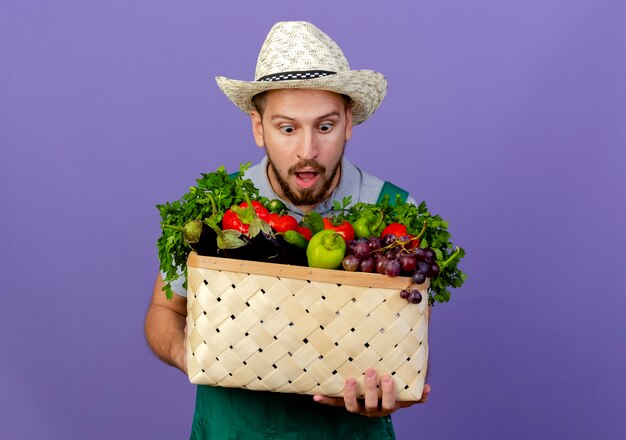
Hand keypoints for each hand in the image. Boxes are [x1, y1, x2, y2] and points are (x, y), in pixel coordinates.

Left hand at [313, 368, 430, 416]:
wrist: (377, 401)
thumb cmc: (393, 394)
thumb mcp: (406, 395)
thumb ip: (416, 394)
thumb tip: (428, 389)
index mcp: (386, 407)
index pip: (388, 403)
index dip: (387, 392)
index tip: (387, 377)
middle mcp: (371, 410)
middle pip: (370, 403)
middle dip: (370, 388)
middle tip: (370, 371)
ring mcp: (357, 407)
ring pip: (352, 406)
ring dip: (349, 394)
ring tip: (350, 380)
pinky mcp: (344, 404)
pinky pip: (334, 404)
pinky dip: (325, 401)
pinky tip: (315, 397)